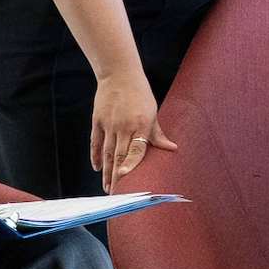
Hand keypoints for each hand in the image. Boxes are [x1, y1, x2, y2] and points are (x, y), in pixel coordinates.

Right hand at [91, 70, 176, 190]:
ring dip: (107, 172)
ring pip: (106, 153)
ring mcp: (108, 123)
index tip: (125, 178)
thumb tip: (173, 149)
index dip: (130, 164)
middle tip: (116, 194)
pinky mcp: (97, 121)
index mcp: (140, 124)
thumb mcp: (152, 112)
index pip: (136, 149)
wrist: (119, 74)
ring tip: (107, 188)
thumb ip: (158, 134)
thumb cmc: (140, 94)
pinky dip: (96, 156)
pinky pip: (95, 142)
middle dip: (117, 177)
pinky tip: (97, 169)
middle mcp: (123, 126)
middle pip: (119, 156)